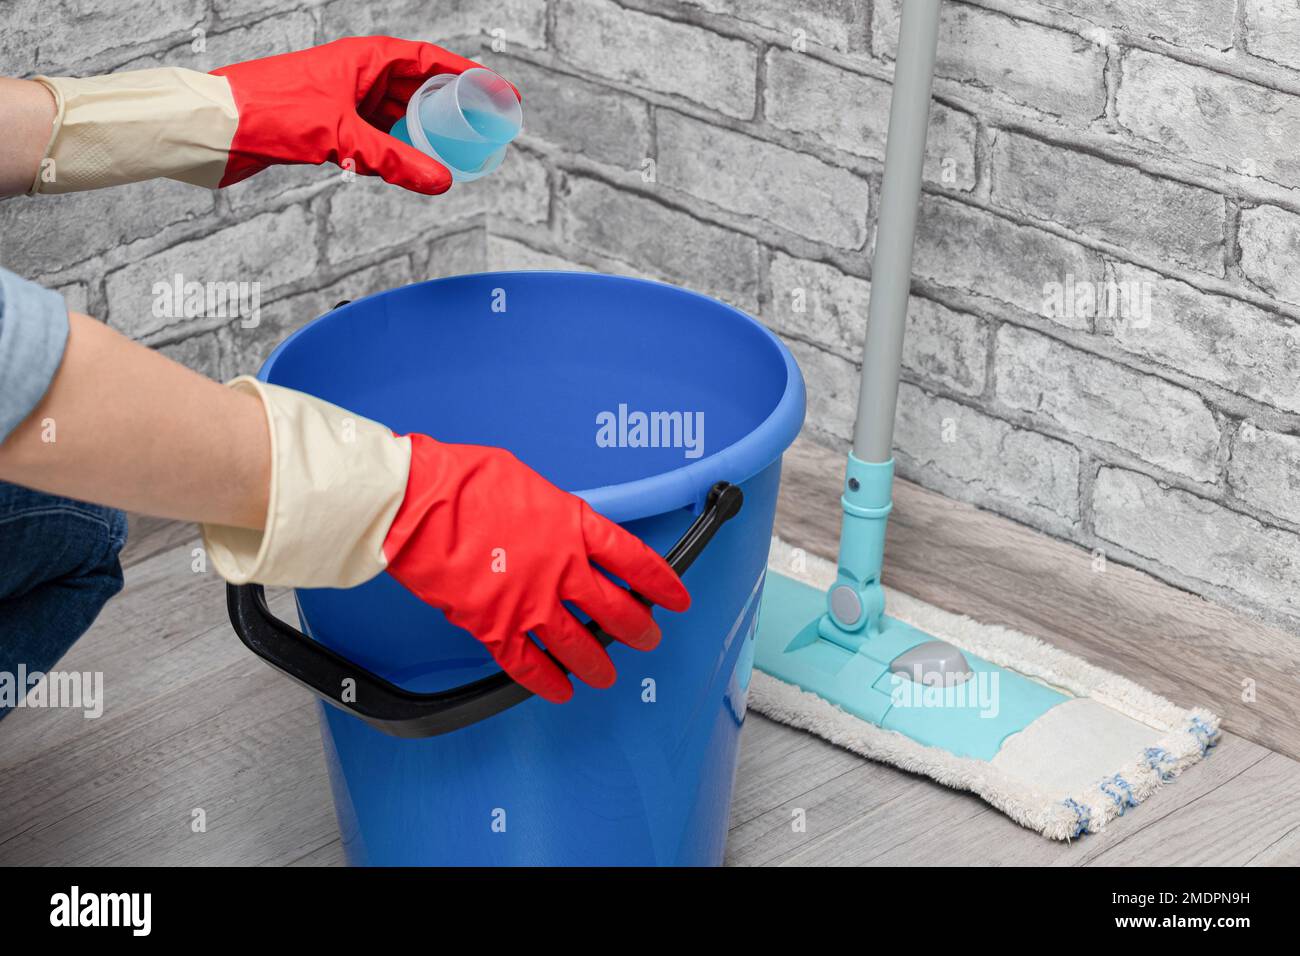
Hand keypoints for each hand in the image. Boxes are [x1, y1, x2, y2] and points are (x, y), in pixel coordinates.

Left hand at [212, 36, 515, 193]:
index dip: (468, 75)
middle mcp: (356, 75)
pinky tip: (398, 173)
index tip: (499, 92)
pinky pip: (374, 141)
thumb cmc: (270, 110)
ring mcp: (342, 101)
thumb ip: (394, 161)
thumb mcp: (342, 137)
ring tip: (446, 159)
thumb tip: (441, 181)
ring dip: (418, 140)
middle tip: (479, 134)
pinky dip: (389, 157)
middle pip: (418, 91)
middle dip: (448, 113)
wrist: (216, 127)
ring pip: (396, 120)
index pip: (430, 60)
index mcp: (365, 58)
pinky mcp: (328, 128)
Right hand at [384, 437, 690, 701]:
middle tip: (647, 638)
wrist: (414, 505)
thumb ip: (552, 511)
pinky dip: (547, 683)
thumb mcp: (526, 481)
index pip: (635, 561)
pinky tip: (559, 691)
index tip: (675, 596)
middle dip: (639, 629)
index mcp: (574, 527)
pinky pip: (530, 666)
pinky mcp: (495, 628)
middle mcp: (562, 570)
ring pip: (580, 647)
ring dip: (598, 664)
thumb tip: (558, 522)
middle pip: (617, 610)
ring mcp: (531, 604)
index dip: (661, 582)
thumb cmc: (461, 482)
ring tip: (606, 675)